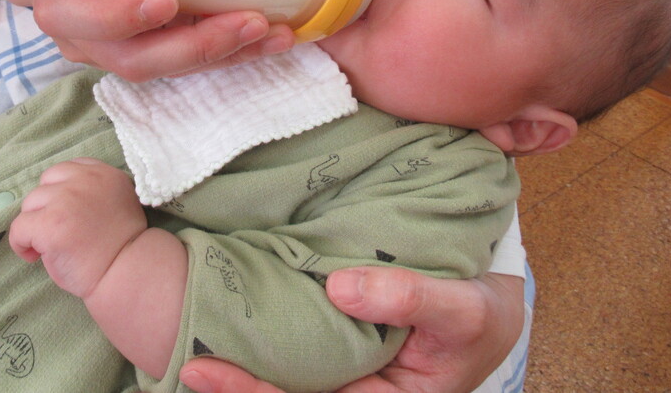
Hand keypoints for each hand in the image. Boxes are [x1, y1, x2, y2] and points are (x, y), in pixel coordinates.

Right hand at [0, 0, 295, 81]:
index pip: (80, 17)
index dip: (120, 15)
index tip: (165, 0)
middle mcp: (81, 34)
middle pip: (134, 57)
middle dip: (197, 44)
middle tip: (248, 20)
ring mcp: (117, 51)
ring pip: (171, 67)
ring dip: (228, 53)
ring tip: (273, 31)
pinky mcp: (153, 53)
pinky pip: (193, 64)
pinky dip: (237, 53)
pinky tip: (275, 37)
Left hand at [9, 158, 146, 300]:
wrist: (127, 272)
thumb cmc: (122, 246)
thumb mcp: (117, 202)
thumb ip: (94, 191)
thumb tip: (58, 198)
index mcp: (104, 174)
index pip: (68, 169)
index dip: (61, 192)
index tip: (65, 214)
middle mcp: (85, 180)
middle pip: (45, 184)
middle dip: (46, 208)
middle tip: (57, 232)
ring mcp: (66, 200)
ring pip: (29, 204)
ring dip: (34, 224)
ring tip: (48, 246)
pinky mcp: (50, 224)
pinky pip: (19, 228)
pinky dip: (21, 244)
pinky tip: (34, 256)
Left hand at [178, 268, 524, 392]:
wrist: (486, 305)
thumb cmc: (478, 315)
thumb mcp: (464, 309)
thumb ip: (411, 298)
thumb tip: (340, 288)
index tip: (204, 369)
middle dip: (236, 389)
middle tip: (185, 366)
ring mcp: (349, 378)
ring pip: (287, 382)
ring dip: (244, 372)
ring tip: (190, 352)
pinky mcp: (340, 354)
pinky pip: (297, 358)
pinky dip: (263, 349)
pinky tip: (228, 330)